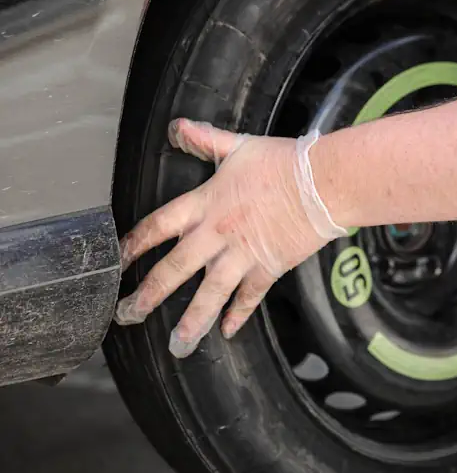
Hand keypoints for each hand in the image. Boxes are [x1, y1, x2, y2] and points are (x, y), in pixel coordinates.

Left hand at [115, 119, 346, 357]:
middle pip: (174, 270)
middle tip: (128, 316)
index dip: (133, 245)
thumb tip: (178, 127)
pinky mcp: (268, 267)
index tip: (117, 262)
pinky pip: (249, 296)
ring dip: (192, 320)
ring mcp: (242, 255)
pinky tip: (227, 331)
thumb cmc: (284, 163)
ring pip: (209, 294)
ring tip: (178, 345)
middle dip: (148, 296)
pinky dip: (239, 314)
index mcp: (205, 204)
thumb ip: (205, 139)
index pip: (157, 227)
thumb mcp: (239, 146)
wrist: (322, 183)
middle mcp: (217, 234)